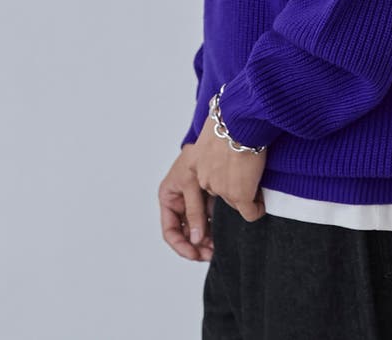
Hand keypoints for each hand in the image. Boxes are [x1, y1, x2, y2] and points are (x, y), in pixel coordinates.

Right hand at [159, 145, 215, 261]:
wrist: (218, 138)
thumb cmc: (198, 154)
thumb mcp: (191, 183)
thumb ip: (194, 211)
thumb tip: (196, 239)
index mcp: (169, 197)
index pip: (170, 230)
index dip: (181, 245)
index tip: (195, 254)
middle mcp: (180, 201)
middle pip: (185, 232)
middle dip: (196, 245)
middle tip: (211, 254)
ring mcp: (194, 200)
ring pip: (199, 228)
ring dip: (207, 239)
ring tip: (218, 247)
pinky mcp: (209, 197)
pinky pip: (209, 218)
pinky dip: (215, 227)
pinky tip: (223, 234)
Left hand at [191, 108, 267, 222]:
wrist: (241, 120)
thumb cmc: (231, 115)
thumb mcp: (214, 123)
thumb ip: (214, 132)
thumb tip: (215, 111)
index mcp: (194, 163)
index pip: (207, 181)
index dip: (223, 179)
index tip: (234, 176)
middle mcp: (204, 179)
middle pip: (221, 193)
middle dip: (234, 188)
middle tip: (248, 177)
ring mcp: (221, 189)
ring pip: (235, 202)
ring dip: (246, 194)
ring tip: (258, 182)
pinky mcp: (239, 195)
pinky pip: (250, 212)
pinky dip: (257, 210)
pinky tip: (263, 202)